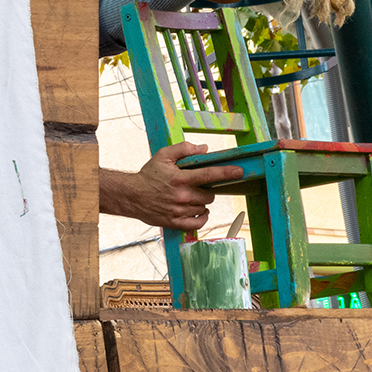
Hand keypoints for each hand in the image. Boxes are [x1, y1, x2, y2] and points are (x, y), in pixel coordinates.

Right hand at [100, 142, 243, 230]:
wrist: (131, 195)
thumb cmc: (148, 174)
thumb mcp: (163, 155)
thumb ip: (184, 149)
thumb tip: (205, 149)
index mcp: (180, 178)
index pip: (209, 175)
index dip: (226, 172)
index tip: (240, 171)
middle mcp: (181, 195)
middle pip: (209, 196)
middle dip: (207, 191)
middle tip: (198, 187)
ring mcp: (178, 210)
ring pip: (204, 208)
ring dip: (202, 203)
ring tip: (191, 197)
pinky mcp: (175, 222)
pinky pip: (198, 222)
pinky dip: (201, 217)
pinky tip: (196, 210)